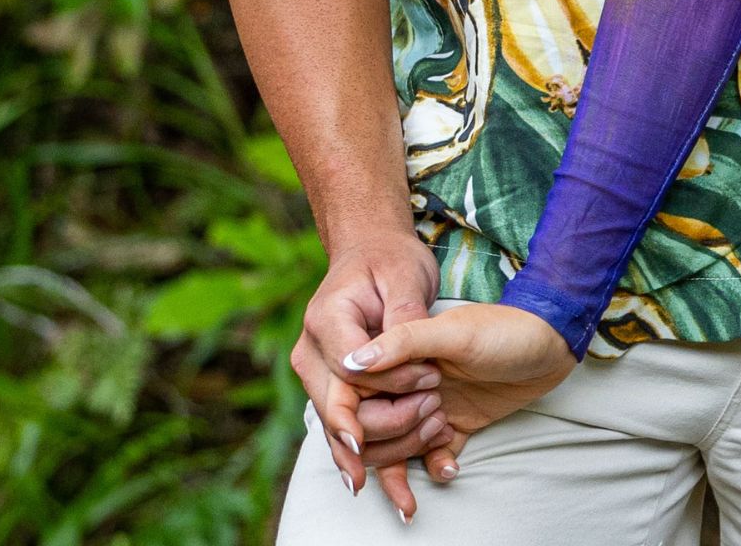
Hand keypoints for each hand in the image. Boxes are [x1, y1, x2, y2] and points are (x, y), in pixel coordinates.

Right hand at [291, 228, 459, 517]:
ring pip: (337, 427)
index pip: (352, 367)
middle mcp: (309, 354)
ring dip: (379, 444)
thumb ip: (398, 318)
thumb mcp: (405, 275)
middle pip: (337, 406)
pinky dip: (363, 456)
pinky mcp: (329, 391)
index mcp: (325, 320)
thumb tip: (373, 361)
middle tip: (431, 419)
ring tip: (429, 438)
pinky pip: (342, 429)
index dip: (392, 382)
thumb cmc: (391, 261)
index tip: (431, 383)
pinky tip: (382, 485)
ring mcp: (315, 377)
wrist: (370, 254)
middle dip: (383, 422)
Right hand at [341, 303, 578, 444]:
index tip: (365, 430)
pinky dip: (437, 467)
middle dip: (393, 432)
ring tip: (444, 432)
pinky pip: (432, 458)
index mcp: (400, 352)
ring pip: (398, 447)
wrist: (552, 343)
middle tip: (433, 414)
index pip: (356, 392)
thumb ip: (405, 341)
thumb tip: (351, 362)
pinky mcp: (455, 424)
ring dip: (413, 450)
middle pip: (372, 426)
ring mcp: (431, 404)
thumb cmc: (505, 328)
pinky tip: (451, 467)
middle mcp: (409, 381)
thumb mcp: (455, 332)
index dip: (357, 414)